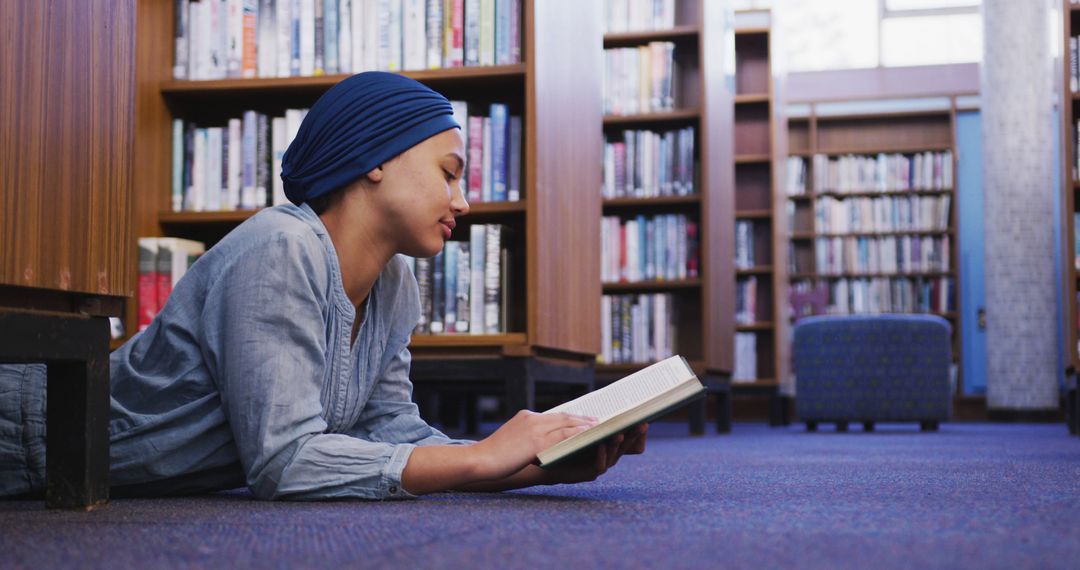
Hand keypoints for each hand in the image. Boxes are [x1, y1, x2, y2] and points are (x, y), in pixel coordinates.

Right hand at [470, 410, 597, 480]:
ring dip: (585, 425)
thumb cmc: (493, 455)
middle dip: (582, 419)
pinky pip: (563, 436)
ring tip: (600, 428)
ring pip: (567, 424)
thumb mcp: (511, 439)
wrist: (480, 459)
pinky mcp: (537, 441)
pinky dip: (579, 435)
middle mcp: (532, 418)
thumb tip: (539, 443)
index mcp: (526, 416)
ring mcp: (535, 429)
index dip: (570, 417)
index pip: (554, 415)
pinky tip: (589, 437)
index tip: (583, 419)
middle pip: (563, 416)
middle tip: (598, 421)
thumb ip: (526, 435)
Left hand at [542, 423, 648, 484]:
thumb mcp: (580, 426)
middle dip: (634, 435)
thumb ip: (592, 418)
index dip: (637, 431)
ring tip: (620, 433)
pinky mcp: (587, 473)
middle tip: (642, 424)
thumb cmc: (563, 440)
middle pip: (625, 446)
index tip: (645, 418)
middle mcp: (606, 455)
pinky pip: (599, 465)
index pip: (627, 437)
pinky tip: (601, 446)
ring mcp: (598, 465)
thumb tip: (606, 400)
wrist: (545, 460)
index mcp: (606, 443)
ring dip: (617, 445)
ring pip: (613, 455)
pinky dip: (601, 456)